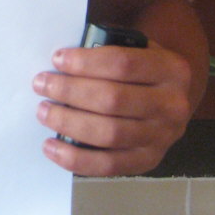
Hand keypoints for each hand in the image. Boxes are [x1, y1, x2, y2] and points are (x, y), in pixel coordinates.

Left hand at [33, 41, 192, 175]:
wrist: (172, 99)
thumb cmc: (143, 70)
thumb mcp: (138, 49)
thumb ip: (107, 49)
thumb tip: (62, 60)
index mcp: (171, 69)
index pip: (123, 64)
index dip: (86, 62)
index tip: (57, 60)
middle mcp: (172, 105)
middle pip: (113, 99)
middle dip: (70, 91)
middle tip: (41, 84)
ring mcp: (162, 137)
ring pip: (110, 133)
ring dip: (69, 123)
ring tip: (43, 112)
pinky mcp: (148, 161)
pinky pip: (109, 165)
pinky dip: (76, 158)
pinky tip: (52, 147)